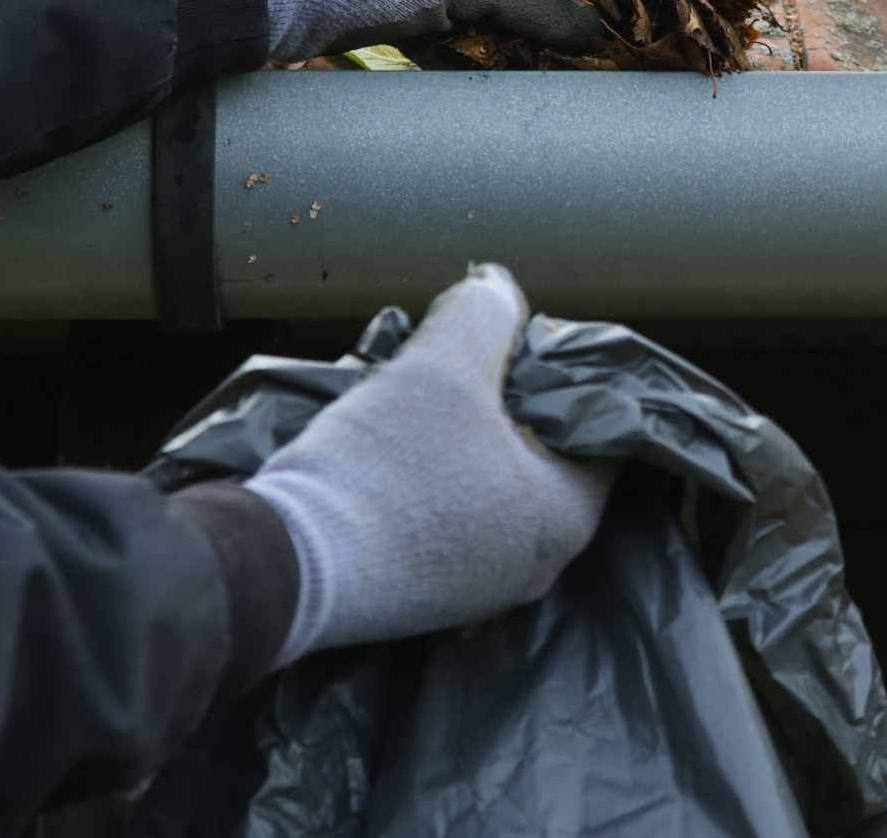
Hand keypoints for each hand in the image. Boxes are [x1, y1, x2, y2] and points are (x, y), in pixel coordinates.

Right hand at [242, 265, 615, 664]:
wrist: (286, 564)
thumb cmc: (385, 465)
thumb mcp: (442, 365)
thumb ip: (483, 314)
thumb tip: (497, 285)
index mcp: (567, 515)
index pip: (601, 431)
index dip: (564, 374)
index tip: (520, 343)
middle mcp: (536, 564)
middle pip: (538, 456)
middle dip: (502, 402)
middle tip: (461, 363)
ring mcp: (480, 590)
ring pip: (486, 486)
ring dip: (458, 438)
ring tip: (414, 398)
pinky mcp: (426, 602)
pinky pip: (447, 521)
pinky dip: (427, 480)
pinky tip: (386, 450)